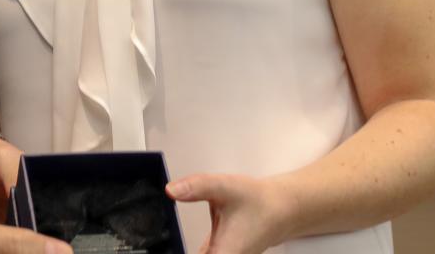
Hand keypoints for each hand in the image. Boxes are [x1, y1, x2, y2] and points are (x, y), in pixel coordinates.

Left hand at [166, 173, 294, 253]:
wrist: (280, 208)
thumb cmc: (257, 201)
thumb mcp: (225, 188)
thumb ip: (197, 187)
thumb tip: (171, 190)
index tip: (157, 250)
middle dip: (178, 250)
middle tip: (154, 245)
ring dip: (184, 250)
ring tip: (162, 246)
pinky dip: (195, 251)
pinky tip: (178, 244)